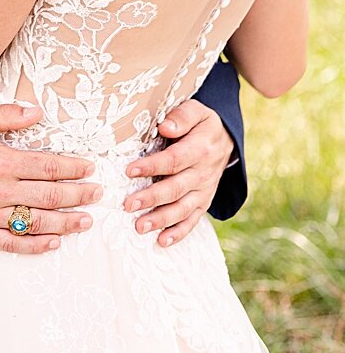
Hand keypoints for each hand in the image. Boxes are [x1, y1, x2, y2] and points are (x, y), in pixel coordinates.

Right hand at [0, 103, 100, 254]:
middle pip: (50, 196)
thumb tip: (38, 111)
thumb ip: (7, 115)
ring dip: (66, 223)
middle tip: (96, 195)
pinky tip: (54, 243)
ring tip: (85, 221)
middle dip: (78, 195)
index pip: (48, 167)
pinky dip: (36, 246)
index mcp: (1, 162)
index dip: (73, 169)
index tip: (89, 169)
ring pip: (37, 222)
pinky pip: (12, 243)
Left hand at [123, 99, 231, 246]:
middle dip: (152, 198)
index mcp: (201, 149)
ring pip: (183, 208)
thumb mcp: (196, 111)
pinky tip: (161, 242)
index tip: (130, 171)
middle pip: (176, 188)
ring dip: (161, 219)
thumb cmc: (200, 123)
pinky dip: (179, 232)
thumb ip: (182, 116)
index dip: (153, 166)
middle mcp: (204, 173)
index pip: (175, 160)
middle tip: (128, 204)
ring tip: (139, 227)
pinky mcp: (203, 202)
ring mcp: (204, 190)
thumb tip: (165, 126)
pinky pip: (193, 219)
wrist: (224, 140)